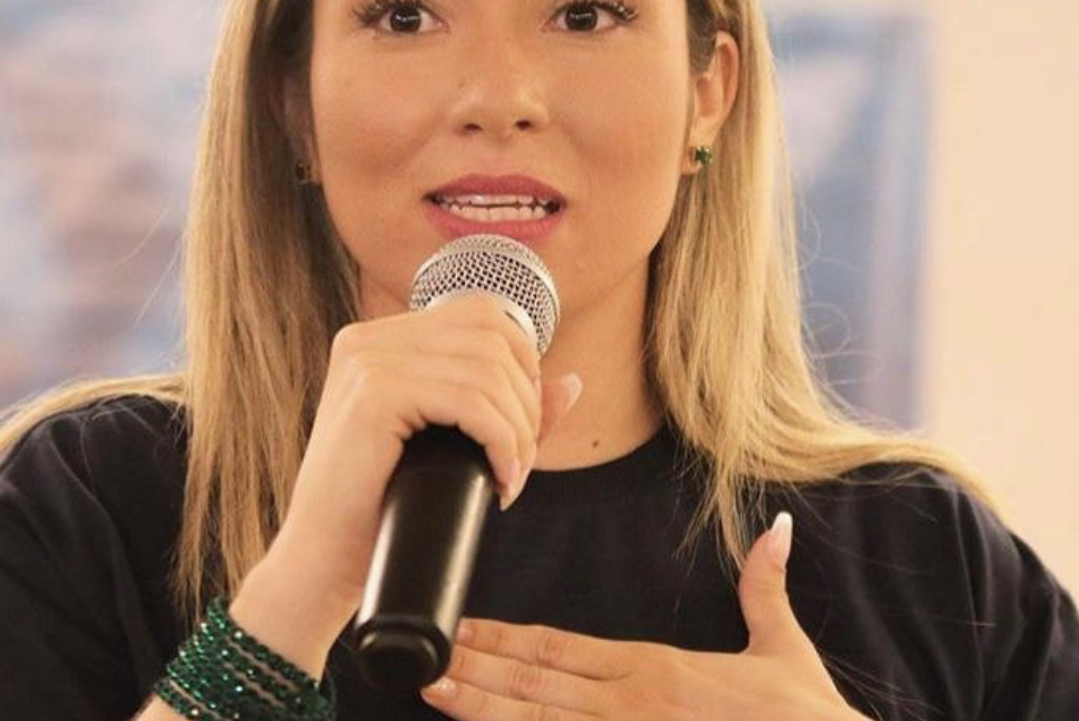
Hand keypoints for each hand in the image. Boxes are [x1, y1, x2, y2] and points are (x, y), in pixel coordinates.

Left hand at [421, 513, 868, 720]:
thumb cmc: (808, 718)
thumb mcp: (785, 648)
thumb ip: (765, 587)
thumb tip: (777, 526)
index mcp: (656, 669)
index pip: (560, 648)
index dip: (504, 637)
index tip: (461, 626)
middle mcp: (634, 705)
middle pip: (536, 682)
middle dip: (475, 668)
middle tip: (420, 654)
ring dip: (482, 709)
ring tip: (433, 692)